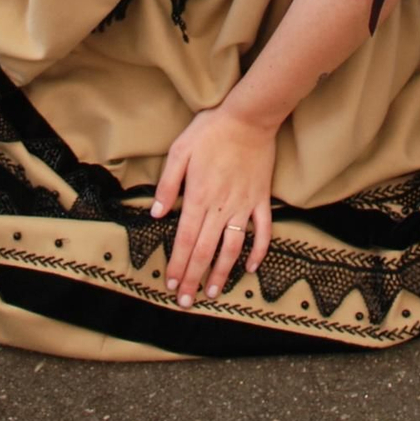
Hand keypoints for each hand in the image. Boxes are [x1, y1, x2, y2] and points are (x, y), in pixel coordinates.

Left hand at [151, 105, 274, 307]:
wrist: (249, 118)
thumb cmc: (210, 131)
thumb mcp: (179, 151)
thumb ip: (167, 184)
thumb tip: (156, 214)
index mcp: (198, 197)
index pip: (185, 240)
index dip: (178, 265)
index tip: (171, 285)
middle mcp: (221, 207)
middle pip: (205, 251)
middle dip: (194, 279)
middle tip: (186, 302)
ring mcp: (244, 206)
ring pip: (232, 248)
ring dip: (221, 273)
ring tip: (213, 293)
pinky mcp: (261, 200)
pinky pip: (263, 231)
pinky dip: (259, 252)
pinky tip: (251, 268)